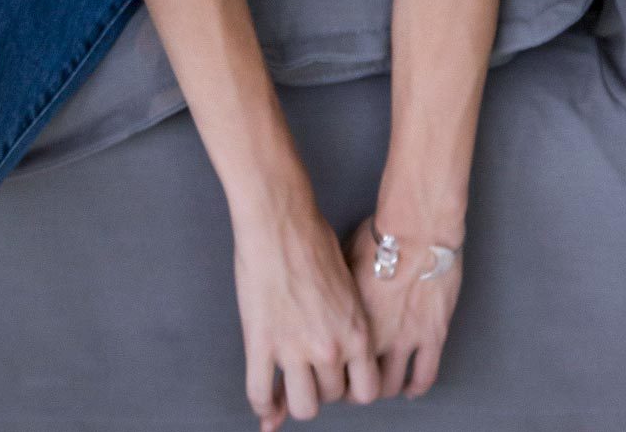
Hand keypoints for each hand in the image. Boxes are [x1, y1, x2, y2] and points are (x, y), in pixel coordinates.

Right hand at [231, 196, 381, 431]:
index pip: (365, 390)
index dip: (351, 388)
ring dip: (295, 399)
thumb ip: (346, 322)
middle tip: (311, 368)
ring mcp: (294, 348)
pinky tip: (264, 401)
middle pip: (332, 397)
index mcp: (357, 331)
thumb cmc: (314, 240)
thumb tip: (341, 351)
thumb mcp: (346, 286)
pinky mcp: (261, 342)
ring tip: (290, 383)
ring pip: (302, 406)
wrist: (280, 219)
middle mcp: (330, 347)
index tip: (340, 378)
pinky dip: (262, 404)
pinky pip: (260, 393)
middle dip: (322, 386)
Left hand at [341, 215, 462, 400]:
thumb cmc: (380, 234)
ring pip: (390, 386)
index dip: (331, 372)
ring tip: (380, 384)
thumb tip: (327, 302)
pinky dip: (416, 388)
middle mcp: (374, 336)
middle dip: (354, 387)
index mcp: (348, 320)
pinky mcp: (433, 336)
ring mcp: (406, 339)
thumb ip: (337, 292)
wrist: (419, 227)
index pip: (334, 363)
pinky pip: (425, 375)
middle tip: (353, 382)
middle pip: (359, 381)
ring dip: (383, 389)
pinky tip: (410, 388)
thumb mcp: (343, 261)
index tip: (331, 369)